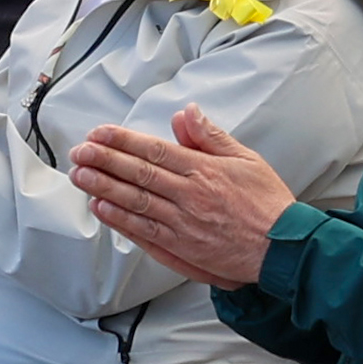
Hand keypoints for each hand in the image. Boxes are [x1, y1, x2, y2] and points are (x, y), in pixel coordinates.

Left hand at [70, 103, 294, 291]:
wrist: (283, 248)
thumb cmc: (267, 204)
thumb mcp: (245, 159)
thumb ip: (211, 136)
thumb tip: (186, 113)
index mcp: (204, 171)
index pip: (154, 150)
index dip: (122, 141)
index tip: (100, 134)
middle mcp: (189, 196)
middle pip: (138, 174)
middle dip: (104, 161)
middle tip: (79, 152)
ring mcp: (183, 225)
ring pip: (135, 203)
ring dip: (104, 188)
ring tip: (81, 176)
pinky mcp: (182, 249)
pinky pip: (144, 232)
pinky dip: (120, 221)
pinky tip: (102, 209)